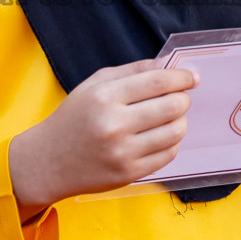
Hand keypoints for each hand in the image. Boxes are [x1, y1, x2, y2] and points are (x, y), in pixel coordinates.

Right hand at [9, 60, 197, 219]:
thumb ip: (132, 71)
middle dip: (183, 99)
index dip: (181, 77)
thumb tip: (169, 66)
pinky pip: (168, 155)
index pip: (158, 82)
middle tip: (180, 98)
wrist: (48, 161)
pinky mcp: (129, 173)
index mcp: (105, 96)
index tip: (192, 77)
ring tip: (170, 118)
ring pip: (175, 132)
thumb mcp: (94, 85)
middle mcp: (114, 124)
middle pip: (172, 106)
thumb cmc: (73, 118)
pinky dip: (171, 143)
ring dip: (180, 122)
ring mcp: (122, 152)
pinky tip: (160, 137)